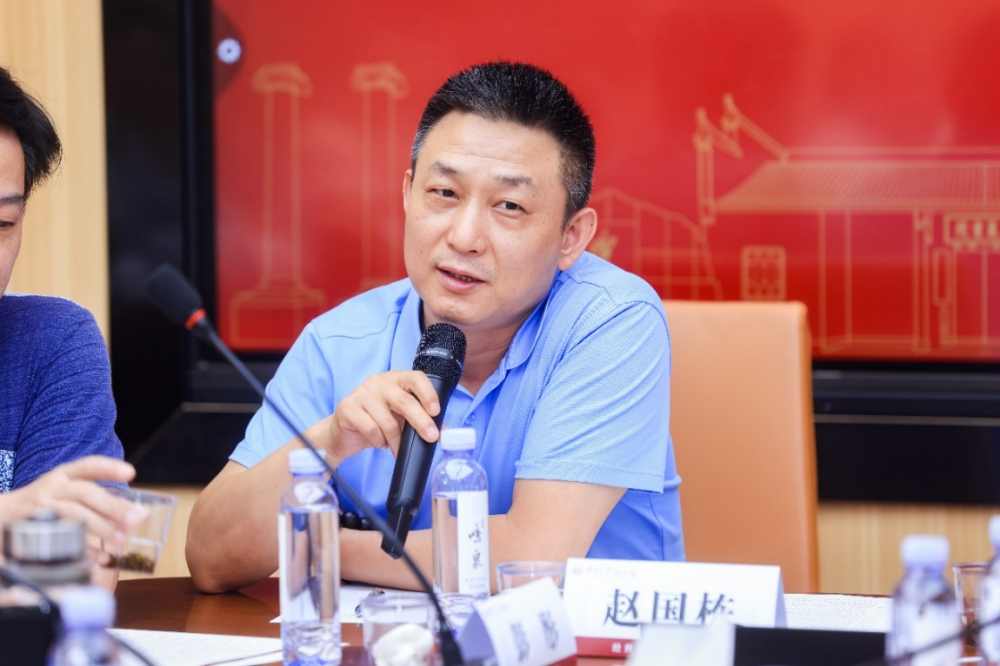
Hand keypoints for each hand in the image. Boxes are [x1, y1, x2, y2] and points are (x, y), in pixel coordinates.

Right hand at [0, 456, 144, 547]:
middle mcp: (52, 488)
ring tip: (121, 540)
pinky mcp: (32, 528)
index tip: (131, 473)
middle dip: (111, 506)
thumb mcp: (64, 492)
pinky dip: (80, 548)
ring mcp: (41, 507)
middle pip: (84, 492)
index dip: (109, 467)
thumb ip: (94, 499)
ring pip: (72, 513)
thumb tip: (133, 516)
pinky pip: (59, 538)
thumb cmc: (42, 504)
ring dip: (99, 527)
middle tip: (135, 519)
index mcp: (62, 476)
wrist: (0, 516)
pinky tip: (97, 557)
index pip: (87, 466)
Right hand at [322, 370, 440, 460]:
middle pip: (404, 401)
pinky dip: (378, 441)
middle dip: (420, 422)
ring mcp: (362, 393)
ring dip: (395, 440)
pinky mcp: (348, 408)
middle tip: (430, 438)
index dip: (428, 394)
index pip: (416, 378)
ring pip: (387, 421)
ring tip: (395, 448)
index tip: (436, 411)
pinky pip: (371, 429)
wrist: (342, 432)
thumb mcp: (400, 419)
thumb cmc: (375, 421)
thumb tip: (445, 433)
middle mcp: (378, 382)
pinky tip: (378, 442)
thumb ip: (421, 421)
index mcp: (395, 379)